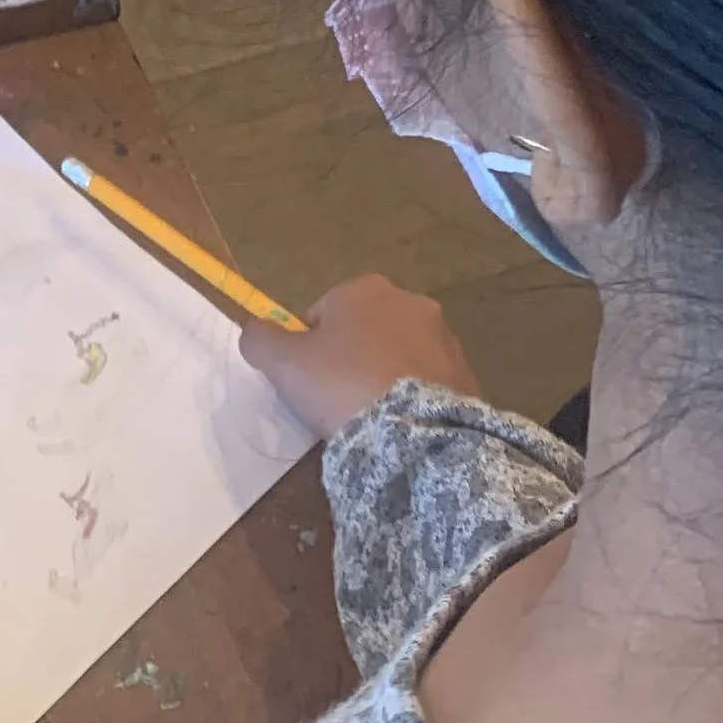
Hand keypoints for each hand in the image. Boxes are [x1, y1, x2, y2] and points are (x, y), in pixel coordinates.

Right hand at [240, 272, 478, 437]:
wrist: (414, 433)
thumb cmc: (342, 385)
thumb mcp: (283, 363)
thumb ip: (260, 339)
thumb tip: (254, 331)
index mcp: (364, 289)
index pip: (324, 312)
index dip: (311, 348)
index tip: (310, 382)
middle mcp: (409, 301)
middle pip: (366, 330)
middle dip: (353, 359)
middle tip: (339, 401)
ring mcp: (444, 338)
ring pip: (399, 356)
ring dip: (386, 377)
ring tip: (374, 417)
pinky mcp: (467, 374)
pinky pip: (428, 384)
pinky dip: (414, 399)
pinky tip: (402, 425)